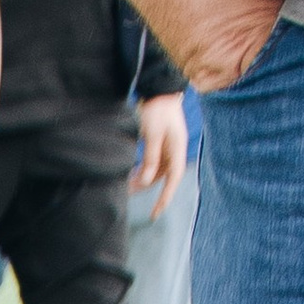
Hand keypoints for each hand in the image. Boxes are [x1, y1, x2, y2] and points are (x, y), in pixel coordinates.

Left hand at [129, 89, 186, 205]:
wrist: (160, 91)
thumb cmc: (158, 110)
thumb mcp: (153, 135)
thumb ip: (151, 159)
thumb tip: (147, 181)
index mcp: (178, 150)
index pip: (173, 180)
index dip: (165, 198)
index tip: (156, 213)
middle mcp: (174, 152)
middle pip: (162, 178)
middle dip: (146, 188)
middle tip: (127, 193)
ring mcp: (168, 149)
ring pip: (155, 172)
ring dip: (142, 179)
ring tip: (126, 183)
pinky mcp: (160, 146)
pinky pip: (152, 163)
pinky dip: (143, 170)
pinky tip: (131, 174)